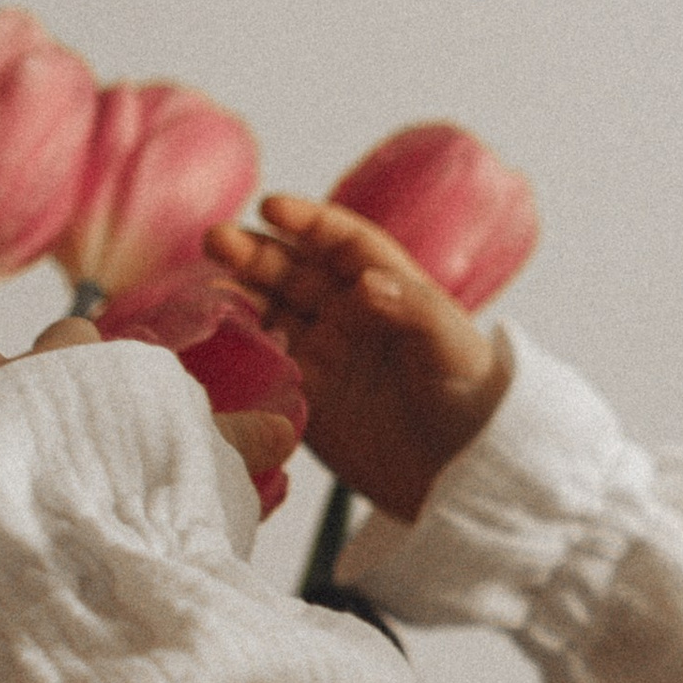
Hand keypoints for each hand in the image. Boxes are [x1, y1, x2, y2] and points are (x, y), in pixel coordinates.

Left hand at [0, 315, 300, 493]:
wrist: (64, 568)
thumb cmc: (138, 507)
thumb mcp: (197, 468)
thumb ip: (233, 442)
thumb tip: (286, 426)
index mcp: (70, 366)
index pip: (68, 342)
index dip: (78, 372)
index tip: (94, 411)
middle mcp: (4, 379)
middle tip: (22, 437)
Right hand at [203, 198, 510, 522]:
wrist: (465, 474)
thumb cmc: (474, 400)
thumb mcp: (454, 347)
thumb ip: (413, 308)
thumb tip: (364, 282)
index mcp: (390, 289)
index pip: (343, 243)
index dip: (308, 222)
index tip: (271, 209)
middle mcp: (351, 315)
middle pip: (295, 271)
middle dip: (256, 254)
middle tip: (217, 241)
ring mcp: (325, 354)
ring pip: (271, 313)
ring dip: (239, 297)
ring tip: (208, 291)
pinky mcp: (305, 398)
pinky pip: (263, 366)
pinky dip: (238, 352)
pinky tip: (214, 341)